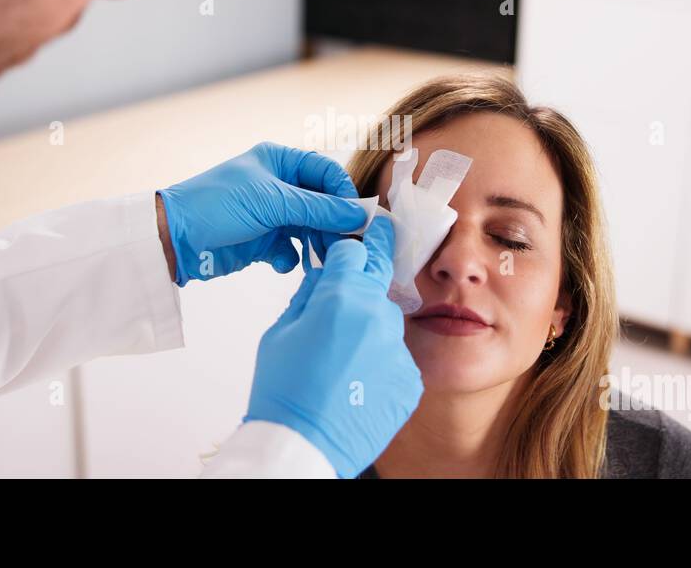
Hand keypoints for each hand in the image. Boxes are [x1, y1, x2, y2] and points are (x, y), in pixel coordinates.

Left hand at [156, 142, 367, 285]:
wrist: (175, 238)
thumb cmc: (218, 205)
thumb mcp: (272, 202)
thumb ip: (318, 209)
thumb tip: (360, 215)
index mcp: (280, 161)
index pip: (326, 172)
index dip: (343, 193)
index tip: (357, 217)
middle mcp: (278, 184)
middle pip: (321, 203)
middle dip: (332, 224)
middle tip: (346, 245)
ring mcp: (271, 214)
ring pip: (309, 229)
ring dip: (315, 245)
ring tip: (320, 260)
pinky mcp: (262, 241)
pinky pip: (291, 250)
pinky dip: (291, 258)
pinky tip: (281, 263)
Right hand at [245, 217, 422, 477]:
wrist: (303, 448)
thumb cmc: (283, 391)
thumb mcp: (279, 333)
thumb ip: (306, 296)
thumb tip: (322, 277)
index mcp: (342, 297)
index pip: (355, 251)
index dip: (348, 248)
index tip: (356, 242)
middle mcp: (378, 316)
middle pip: (376, 283)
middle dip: (362, 285)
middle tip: (352, 290)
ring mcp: (398, 349)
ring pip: (386, 323)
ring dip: (369, 330)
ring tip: (342, 360)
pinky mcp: (410, 379)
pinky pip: (396, 358)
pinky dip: (380, 363)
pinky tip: (356, 382)